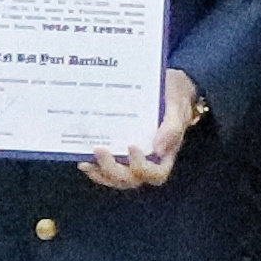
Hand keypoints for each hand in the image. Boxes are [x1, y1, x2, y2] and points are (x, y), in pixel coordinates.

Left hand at [79, 72, 206, 193]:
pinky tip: (84, 158)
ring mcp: (132, 156)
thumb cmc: (175, 92)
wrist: (167, 81)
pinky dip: (96, 168)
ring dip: (101, 173)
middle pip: (132, 179)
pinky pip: (108, 167)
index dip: (143, 168)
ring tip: (87, 161)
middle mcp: (149, 159)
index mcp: (166, 151)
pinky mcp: (119, 149)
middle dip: (114, 170)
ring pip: (117, 178)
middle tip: (100, 150)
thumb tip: (157, 150)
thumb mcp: (177, 104)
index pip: (156, 174)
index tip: (131, 146)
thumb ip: (171, 127)